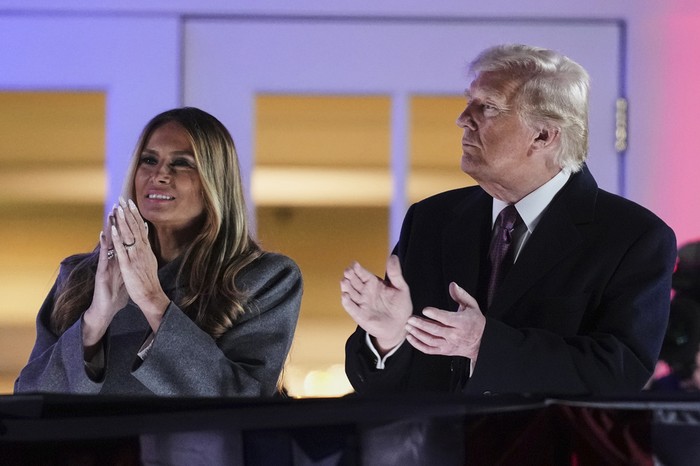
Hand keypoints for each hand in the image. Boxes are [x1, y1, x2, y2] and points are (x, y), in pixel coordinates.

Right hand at [82, 210, 128, 348]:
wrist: (106, 307)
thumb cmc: (115, 291)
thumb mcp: (126, 274)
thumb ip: (129, 263)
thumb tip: (137, 255)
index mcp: (120, 259)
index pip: (124, 240)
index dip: (128, 227)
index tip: (132, 212)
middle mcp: (112, 259)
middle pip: (116, 238)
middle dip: (119, 222)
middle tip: (120, 205)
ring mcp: (106, 264)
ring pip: (108, 243)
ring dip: (110, 228)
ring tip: (112, 213)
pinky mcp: (102, 271)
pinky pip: (104, 256)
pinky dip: (104, 245)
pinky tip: (104, 234)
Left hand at [110, 197, 169, 331]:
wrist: (151, 295)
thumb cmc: (149, 281)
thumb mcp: (150, 261)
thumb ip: (147, 247)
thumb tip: (146, 235)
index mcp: (146, 249)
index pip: (140, 228)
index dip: (134, 214)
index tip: (130, 203)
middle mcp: (142, 250)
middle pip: (135, 228)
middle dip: (128, 213)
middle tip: (123, 199)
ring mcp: (135, 257)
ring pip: (128, 235)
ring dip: (123, 221)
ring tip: (118, 208)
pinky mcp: (128, 265)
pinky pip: (122, 250)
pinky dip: (118, 239)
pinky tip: (114, 229)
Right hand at [340, 255, 412, 353]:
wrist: (401, 326)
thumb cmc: (400, 306)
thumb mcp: (401, 287)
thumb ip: (395, 273)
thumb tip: (393, 256)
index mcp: (373, 283)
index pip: (362, 273)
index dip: (357, 269)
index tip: (354, 264)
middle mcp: (365, 292)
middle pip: (353, 281)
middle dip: (350, 276)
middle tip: (348, 271)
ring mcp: (361, 303)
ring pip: (350, 293)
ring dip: (346, 287)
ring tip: (345, 281)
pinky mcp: (360, 315)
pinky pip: (351, 308)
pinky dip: (347, 302)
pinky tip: (345, 296)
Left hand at [405, 282, 484, 359]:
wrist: (481, 342)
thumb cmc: (475, 322)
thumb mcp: (472, 306)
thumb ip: (461, 295)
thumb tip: (452, 285)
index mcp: (462, 323)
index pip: (446, 319)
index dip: (435, 314)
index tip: (425, 310)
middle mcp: (454, 335)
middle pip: (435, 330)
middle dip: (421, 324)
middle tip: (410, 319)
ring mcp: (448, 344)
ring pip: (430, 340)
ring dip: (417, 334)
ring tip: (408, 326)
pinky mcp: (444, 351)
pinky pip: (429, 350)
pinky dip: (418, 345)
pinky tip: (410, 337)